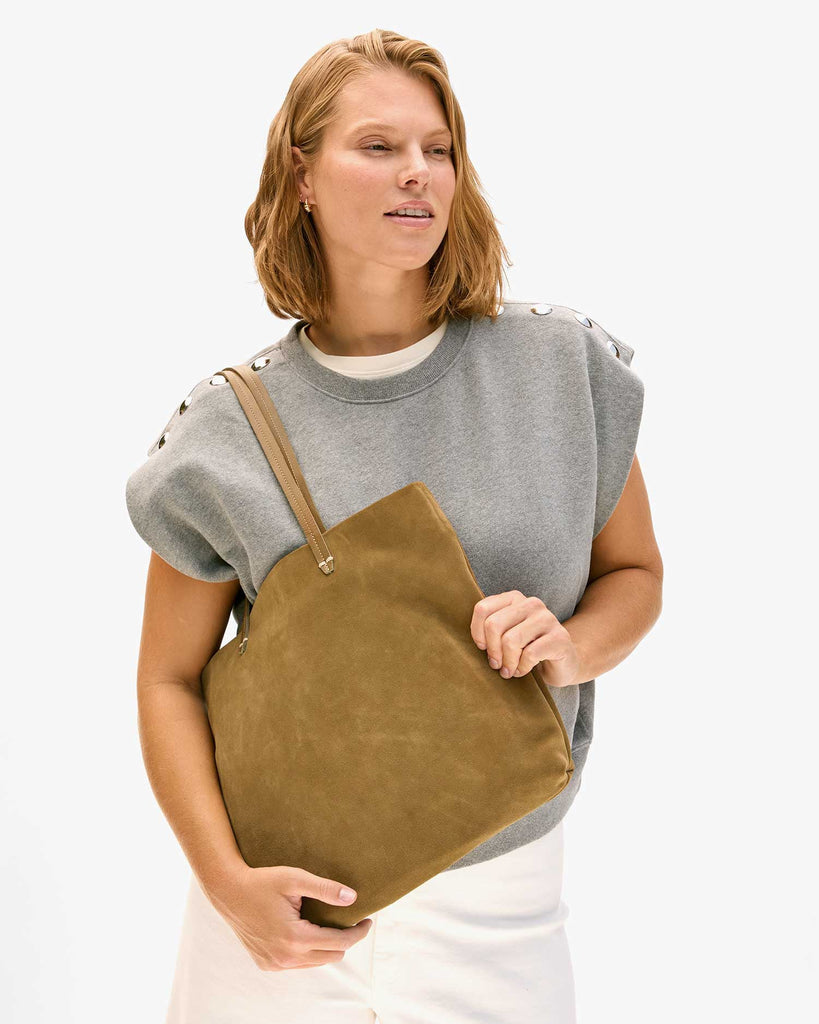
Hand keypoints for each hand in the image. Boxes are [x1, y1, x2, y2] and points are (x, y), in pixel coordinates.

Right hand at [203, 864, 373, 971]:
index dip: (358, 932)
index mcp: (295, 938)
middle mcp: (285, 957)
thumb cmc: (262, 881)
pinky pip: (297, 964)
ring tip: (331, 924)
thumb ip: (325, 889)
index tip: (368, 920)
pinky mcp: (266, 964)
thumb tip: (352, 898)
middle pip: (331, 956)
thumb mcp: (295, 879)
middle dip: (345, 940)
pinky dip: (308, 952)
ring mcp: (274, 964)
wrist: (228, 891)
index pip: (339, 943)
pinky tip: (308, 932)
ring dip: (326, 947)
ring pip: (315, 963)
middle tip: (352, 921)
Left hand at [470, 590, 579, 687]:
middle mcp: (531, 603)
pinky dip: (522, 668)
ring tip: (509, 670)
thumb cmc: (527, 649)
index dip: (477, 633)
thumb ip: (489, 630)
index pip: (482, 609)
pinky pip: (530, 654)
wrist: (564, 662)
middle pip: (494, 625)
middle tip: (496, 665)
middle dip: (492, 651)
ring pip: (511, 640)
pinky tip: (523, 671)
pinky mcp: (559, 638)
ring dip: (507, 662)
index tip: (483, 649)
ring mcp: (547, 619)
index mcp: (514, 598)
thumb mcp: (505, 635)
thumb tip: (467, 639)